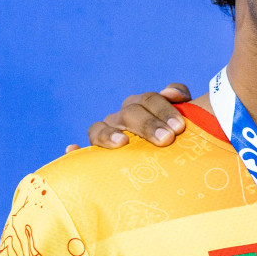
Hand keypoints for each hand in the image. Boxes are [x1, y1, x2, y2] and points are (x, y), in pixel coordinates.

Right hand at [67, 83, 192, 152]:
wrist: (169, 162)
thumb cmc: (177, 140)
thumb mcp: (184, 120)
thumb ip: (180, 99)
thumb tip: (169, 93)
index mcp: (143, 106)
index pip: (149, 100)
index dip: (164, 109)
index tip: (180, 127)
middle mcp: (123, 117)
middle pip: (129, 112)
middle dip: (148, 124)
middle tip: (167, 139)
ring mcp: (107, 135)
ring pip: (99, 128)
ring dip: (110, 134)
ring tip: (124, 143)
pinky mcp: (95, 156)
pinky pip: (81, 153)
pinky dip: (75, 151)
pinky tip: (72, 149)